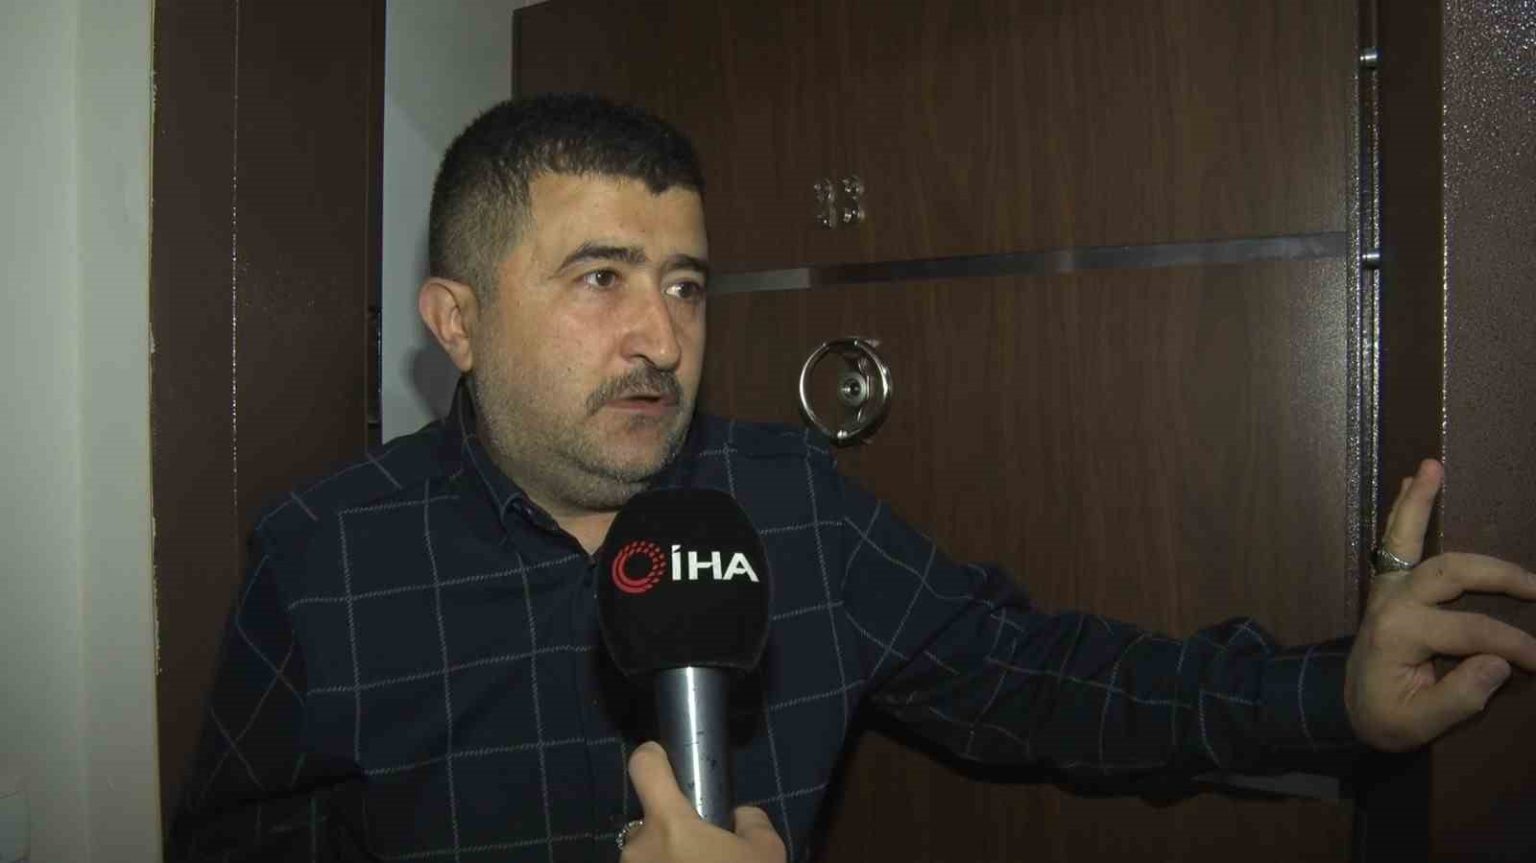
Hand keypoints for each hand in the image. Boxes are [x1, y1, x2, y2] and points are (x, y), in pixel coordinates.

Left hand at [620, 741, 784, 862]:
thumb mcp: (767, 854)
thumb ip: (750, 822)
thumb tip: (736, 817)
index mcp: (669, 824)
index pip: (644, 767)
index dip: (654, 758)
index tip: (666, 763)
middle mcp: (638, 848)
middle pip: (650, 823)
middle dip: (673, 835)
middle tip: (706, 857)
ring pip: (646, 859)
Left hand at [1345, 459, 1535, 750]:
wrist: (1346, 709)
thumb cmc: (1385, 717)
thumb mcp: (1418, 724)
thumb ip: (1459, 697)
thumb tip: (1498, 663)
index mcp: (1401, 634)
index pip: (1473, 631)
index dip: (1515, 646)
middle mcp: (1393, 602)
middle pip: (1450, 572)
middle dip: (1499, 575)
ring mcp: (1388, 588)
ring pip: (1407, 537)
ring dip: (1422, 501)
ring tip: (1434, 465)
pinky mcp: (1389, 583)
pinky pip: (1395, 539)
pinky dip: (1406, 507)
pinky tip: (1416, 477)